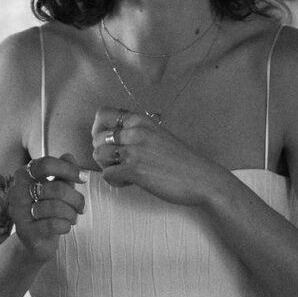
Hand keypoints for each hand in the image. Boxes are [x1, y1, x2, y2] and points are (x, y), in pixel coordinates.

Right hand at [8, 155, 83, 259]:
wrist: (36, 241)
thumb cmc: (48, 211)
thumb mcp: (58, 188)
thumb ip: (63, 173)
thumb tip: (69, 156)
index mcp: (24, 176)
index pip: (46, 164)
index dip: (68, 169)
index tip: (83, 178)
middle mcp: (17, 192)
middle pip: (55, 188)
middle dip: (75, 198)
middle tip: (82, 207)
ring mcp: (18, 212)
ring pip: (55, 207)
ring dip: (71, 214)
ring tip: (73, 218)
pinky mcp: (25, 231)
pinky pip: (53, 224)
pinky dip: (65, 225)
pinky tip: (66, 226)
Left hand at [90, 110, 217, 206]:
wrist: (201, 178)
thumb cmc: (180, 160)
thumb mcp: (156, 135)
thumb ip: (135, 133)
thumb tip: (112, 138)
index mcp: (140, 120)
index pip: (102, 114)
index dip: (98, 129)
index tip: (107, 142)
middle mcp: (135, 131)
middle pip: (96, 137)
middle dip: (102, 153)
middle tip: (117, 163)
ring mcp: (134, 150)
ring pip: (98, 155)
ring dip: (107, 167)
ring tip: (123, 173)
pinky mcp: (135, 170)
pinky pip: (107, 174)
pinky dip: (114, 181)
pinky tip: (129, 182)